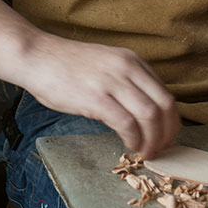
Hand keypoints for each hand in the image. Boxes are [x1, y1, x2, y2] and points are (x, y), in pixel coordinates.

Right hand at [24, 32, 179, 157]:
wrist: (36, 56)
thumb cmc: (65, 65)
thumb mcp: (105, 64)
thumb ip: (125, 81)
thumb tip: (142, 111)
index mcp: (132, 61)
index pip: (165, 94)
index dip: (171, 121)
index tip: (166, 136)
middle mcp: (128, 68)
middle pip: (164, 106)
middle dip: (168, 133)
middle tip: (161, 149)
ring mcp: (113, 82)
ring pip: (150, 116)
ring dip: (152, 140)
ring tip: (145, 151)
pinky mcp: (97, 98)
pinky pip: (127, 124)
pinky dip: (134, 139)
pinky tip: (130, 145)